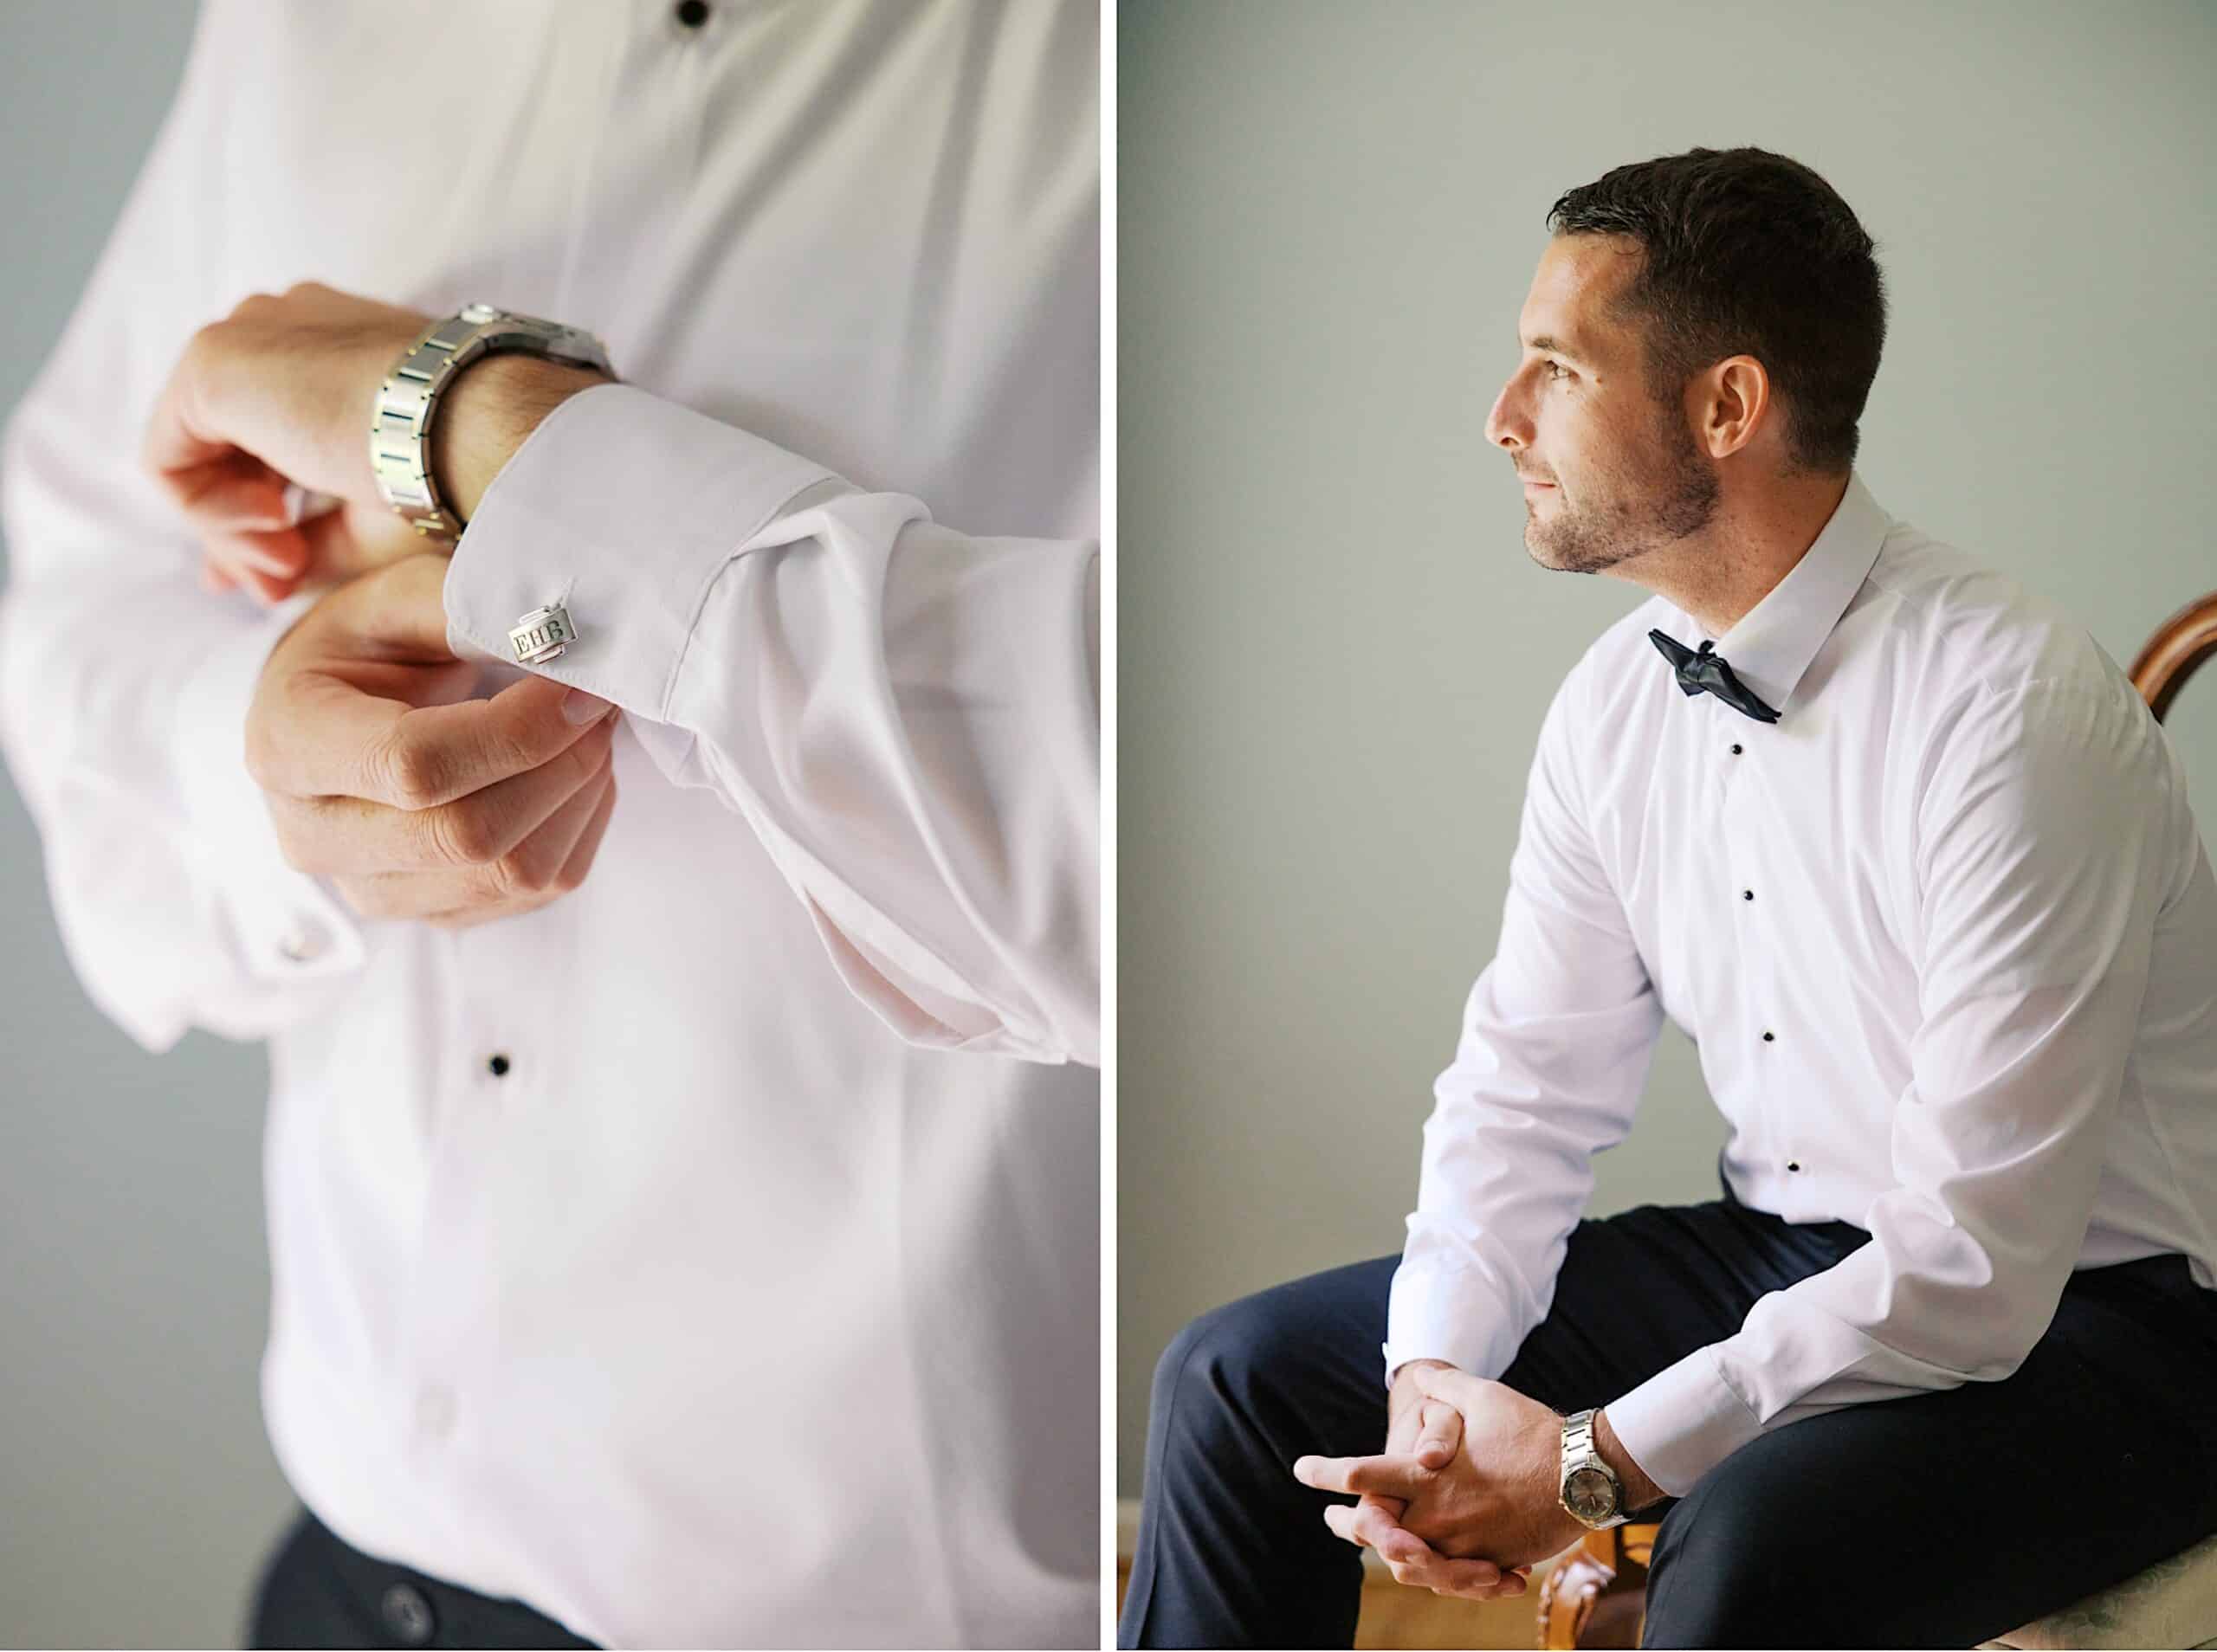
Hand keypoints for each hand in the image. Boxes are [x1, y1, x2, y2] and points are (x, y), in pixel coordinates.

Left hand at [143, 281, 439, 602]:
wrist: (488, 434)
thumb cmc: (459, 478)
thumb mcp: (371, 522)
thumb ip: (302, 541)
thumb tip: (236, 576)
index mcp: (336, 351)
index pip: (266, 435)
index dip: (265, 516)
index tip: (292, 575)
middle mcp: (287, 330)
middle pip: (227, 447)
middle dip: (244, 533)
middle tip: (282, 588)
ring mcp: (246, 338)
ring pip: (196, 454)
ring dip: (232, 530)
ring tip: (289, 566)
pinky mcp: (212, 364)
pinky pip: (171, 457)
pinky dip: (210, 514)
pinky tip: (276, 532)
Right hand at [243, 553, 622, 929]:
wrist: (341, 703)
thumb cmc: (369, 643)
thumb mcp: (396, 596)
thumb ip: (465, 607)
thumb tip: (556, 643)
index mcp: (290, 745)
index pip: (416, 765)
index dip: (519, 729)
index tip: (578, 685)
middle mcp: (317, 837)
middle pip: (470, 837)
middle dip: (560, 765)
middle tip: (596, 704)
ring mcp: (375, 890)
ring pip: (515, 874)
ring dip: (579, 796)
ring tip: (587, 732)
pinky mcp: (437, 913)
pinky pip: (539, 891)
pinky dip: (578, 827)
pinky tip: (571, 774)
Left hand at [1295, 1367, 1584, 1597]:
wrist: (1586, 1474)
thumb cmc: (1531, 1430)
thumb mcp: (1481, 1396)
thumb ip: (1442, 1385)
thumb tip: (1419, 1371)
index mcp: (1428, 1476)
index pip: (1362, 1475)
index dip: (1326, 1472)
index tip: (1301, 1470)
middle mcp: (1438, 1516)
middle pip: (1376, 1530)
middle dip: (1348, 1525)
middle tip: (1330, 1520)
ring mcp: (1465, 1545)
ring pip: (1412, 1561)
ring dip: (1389, 1550)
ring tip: (1376, 1544)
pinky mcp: (1492, 1562)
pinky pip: (1454, 1576)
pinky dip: (1438, 1568)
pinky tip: (1429, 1560)